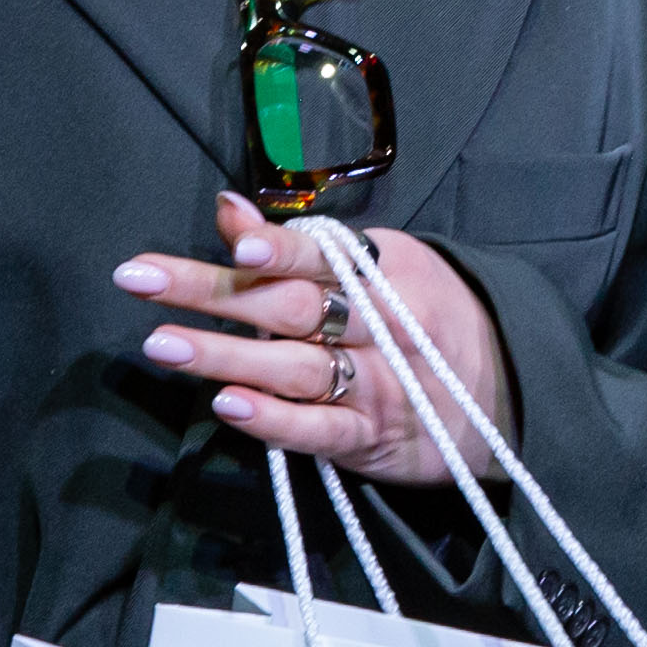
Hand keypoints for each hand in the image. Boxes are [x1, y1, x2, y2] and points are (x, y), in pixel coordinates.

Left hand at [119, 195, 514, 486]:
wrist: (507, 393)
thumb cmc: (424, 317)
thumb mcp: (378, 266)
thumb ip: (299, 246)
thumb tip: (226, 208)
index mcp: (381, 271)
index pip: (319, 255)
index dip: (278, 247)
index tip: (235, 241)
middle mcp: (379, 324)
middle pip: (288, 306)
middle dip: (211, 292)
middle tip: (139, 281)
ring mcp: (377, 383)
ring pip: (294, 367)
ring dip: (224, 356)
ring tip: (160, 344)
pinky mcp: (369, 439)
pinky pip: (317, 430)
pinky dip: (273, 419)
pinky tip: (226, 405)